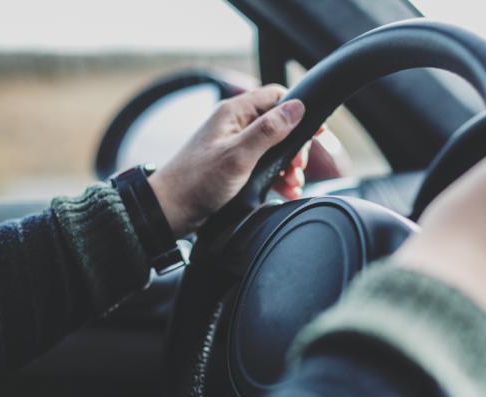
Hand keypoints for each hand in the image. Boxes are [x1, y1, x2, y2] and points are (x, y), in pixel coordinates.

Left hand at [148, 85, 306, 236]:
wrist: (170, 210)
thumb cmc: (197, 181)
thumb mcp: (239, 155)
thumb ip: (268, 131)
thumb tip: (296, 107)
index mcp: (233, 113)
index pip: (275, 96)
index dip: (298, 111)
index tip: (315, 132)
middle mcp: (235, 125)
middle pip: (279, 124)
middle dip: (294, 147)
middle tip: (297, 167)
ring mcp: (234, 146)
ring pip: (274, 148)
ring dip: (288, 166)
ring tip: (293, 183)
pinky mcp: (234, 166)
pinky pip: (264, 165)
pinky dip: (278, 177)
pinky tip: (286, 191)